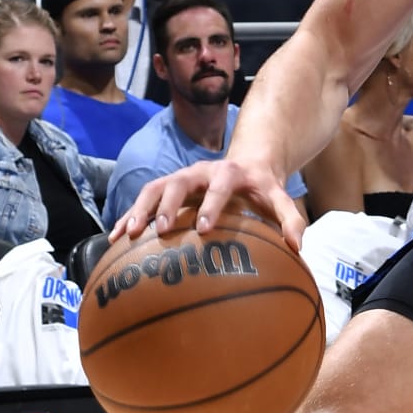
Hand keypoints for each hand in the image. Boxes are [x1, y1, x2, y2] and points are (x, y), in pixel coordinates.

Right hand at [119, 156, 304, 253]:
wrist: (247, 165)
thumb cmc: (263, 188)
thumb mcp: (280, 198)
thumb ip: (291, 219)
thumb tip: (297, 247)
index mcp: (227, 173)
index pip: (218, 187)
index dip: (210, 205)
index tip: (203, 229)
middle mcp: (199, 172)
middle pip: (177, 182)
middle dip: (168, 205)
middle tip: (161, 230)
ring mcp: (179, 178)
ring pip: (153, 189)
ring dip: (140, 210)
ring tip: (128, 234)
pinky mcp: (166, 189)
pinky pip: (142, 200)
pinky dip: (129, 217)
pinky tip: (115, 239)